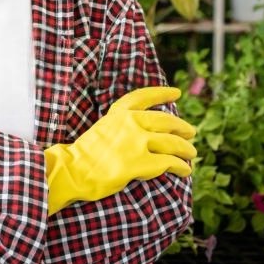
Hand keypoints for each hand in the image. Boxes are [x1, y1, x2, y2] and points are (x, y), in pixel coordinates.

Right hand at [43, 86, 196, 214]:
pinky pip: (170, 163)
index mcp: (118, 114)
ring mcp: (136, 142)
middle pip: (165, 121)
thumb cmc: (83, 155)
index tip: (176, 93)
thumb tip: (143, 132)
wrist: (72, 170)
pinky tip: (185, 170)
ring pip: (173, 143)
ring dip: (186, 149)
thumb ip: (120, 126)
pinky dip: (181, 167)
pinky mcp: (140, 163)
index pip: (144, 97)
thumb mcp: (102, 129)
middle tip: (190, 132)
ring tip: (191, 154)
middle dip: (182, 127)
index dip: (162, 93)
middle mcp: (130, 123)